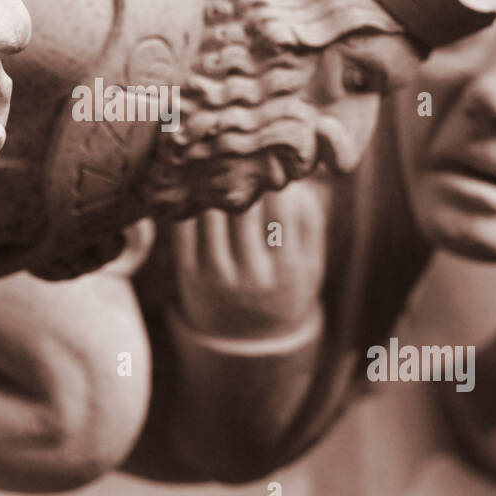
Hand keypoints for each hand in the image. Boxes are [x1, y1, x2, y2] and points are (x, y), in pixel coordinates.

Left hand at [172, 179, 328, 338]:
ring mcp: (220, 279)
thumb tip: (294, 178)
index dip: (276, 184)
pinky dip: (189, 206)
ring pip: (213, 216)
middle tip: (238, 155)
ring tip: (216, 166)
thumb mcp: (310, 265)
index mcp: (291, 271)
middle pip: (246, 211)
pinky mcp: (191, 278)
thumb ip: (309, 223)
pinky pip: (185, 230)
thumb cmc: (285, 286)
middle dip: (244, 179)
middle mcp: (255, 278)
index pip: (284, 213)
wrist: (249, 340)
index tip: (271, 165)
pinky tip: (196, 192)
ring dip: (214, 188)